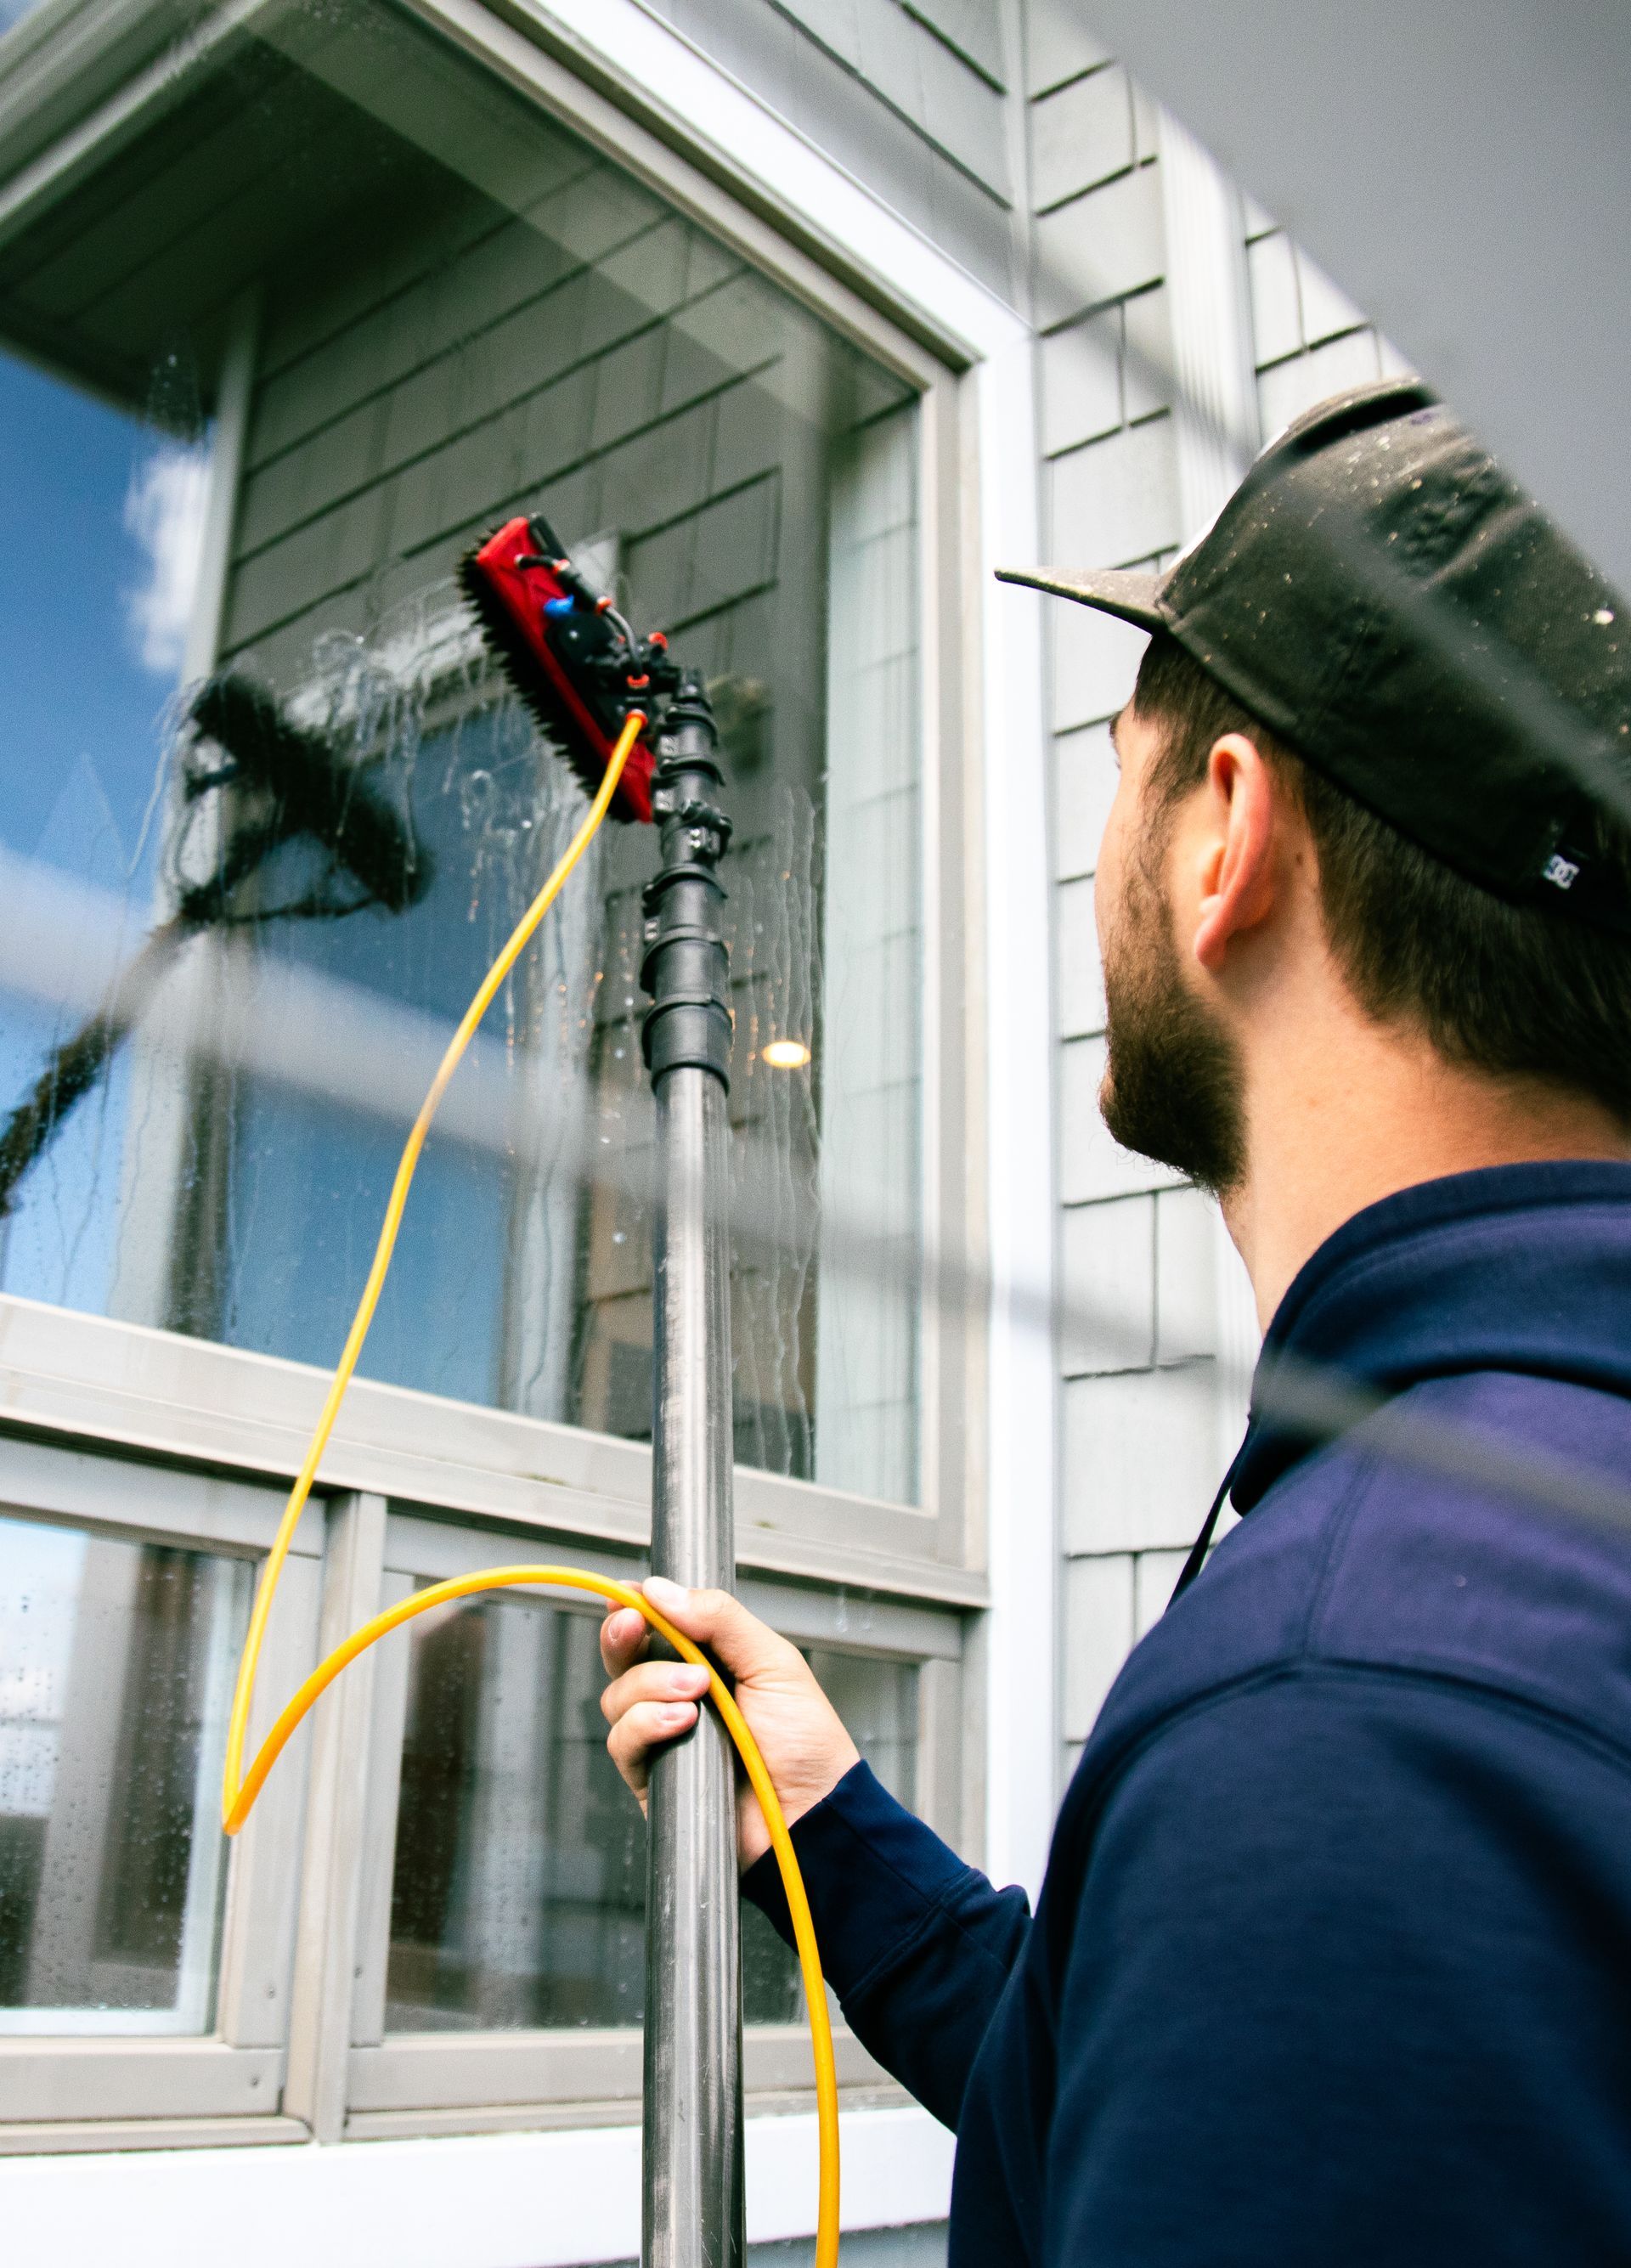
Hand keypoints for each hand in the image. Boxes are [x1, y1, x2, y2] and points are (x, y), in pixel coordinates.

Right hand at [599, 1577, 860, 1867]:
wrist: (810, 1812)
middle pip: (623, 1657)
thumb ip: (720, 1619)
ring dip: (651, 1685)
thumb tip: (662, 1590)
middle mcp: (679, 1694)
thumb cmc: (804, 1741)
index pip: (657, 1626)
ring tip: (696, 1692)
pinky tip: (682, 1724)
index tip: (630, 1597)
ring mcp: (662, 1735)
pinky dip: (646, 1725)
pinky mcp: (653, 1775)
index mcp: (708, 1660)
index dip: (635, 1608)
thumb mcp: (771, 1662)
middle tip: (636, 1626)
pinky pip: (622, 1741)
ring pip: (618, 1696)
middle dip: (622, 1636)